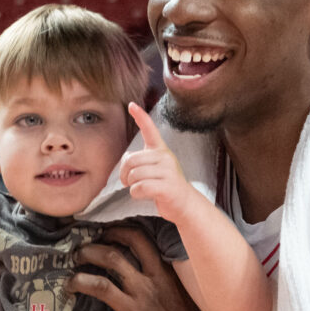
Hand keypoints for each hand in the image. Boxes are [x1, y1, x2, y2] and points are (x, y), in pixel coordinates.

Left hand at [69, 225, 226, 310]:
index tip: (105, 234)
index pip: (138, 240)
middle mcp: (147, 289)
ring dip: (78, 281)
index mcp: (163, 277)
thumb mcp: (191, 294)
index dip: (116, 232)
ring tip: (70, 283)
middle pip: (111, 257)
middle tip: (78, 255)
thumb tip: (161, 263)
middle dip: (89, 251)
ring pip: (98, 285)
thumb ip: (172, 277)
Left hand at [120, 102, 194, 222]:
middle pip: (131, 160)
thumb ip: (142, 161)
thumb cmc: (166, 186)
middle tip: (127, 181)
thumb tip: (126, 161)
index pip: (150, 130)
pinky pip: (140, 187)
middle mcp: (165, 157)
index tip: (131, 105)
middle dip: (124, 173)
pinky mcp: (167, 187)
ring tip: (140, 188)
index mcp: (161, 150)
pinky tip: (143, 195)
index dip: (140, 117)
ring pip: (134, 175)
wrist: (185, 204)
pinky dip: (136, 193)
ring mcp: (168, 171)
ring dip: (131, 185)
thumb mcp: (156, 169)